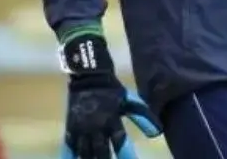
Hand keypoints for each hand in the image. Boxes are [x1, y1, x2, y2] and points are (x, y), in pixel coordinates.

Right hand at [58, 31, 162, 158]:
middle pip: (102, 153)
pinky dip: (71, 156)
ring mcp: (82, 128)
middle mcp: (97, 127)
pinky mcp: (71, 126)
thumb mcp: (130, 101)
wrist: (89, 75)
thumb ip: (143, 117)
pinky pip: (70, 146)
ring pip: (85, 153)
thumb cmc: (112, 90)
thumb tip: (157, 133)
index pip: (121, 145)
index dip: (127, 156)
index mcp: (112, 121)